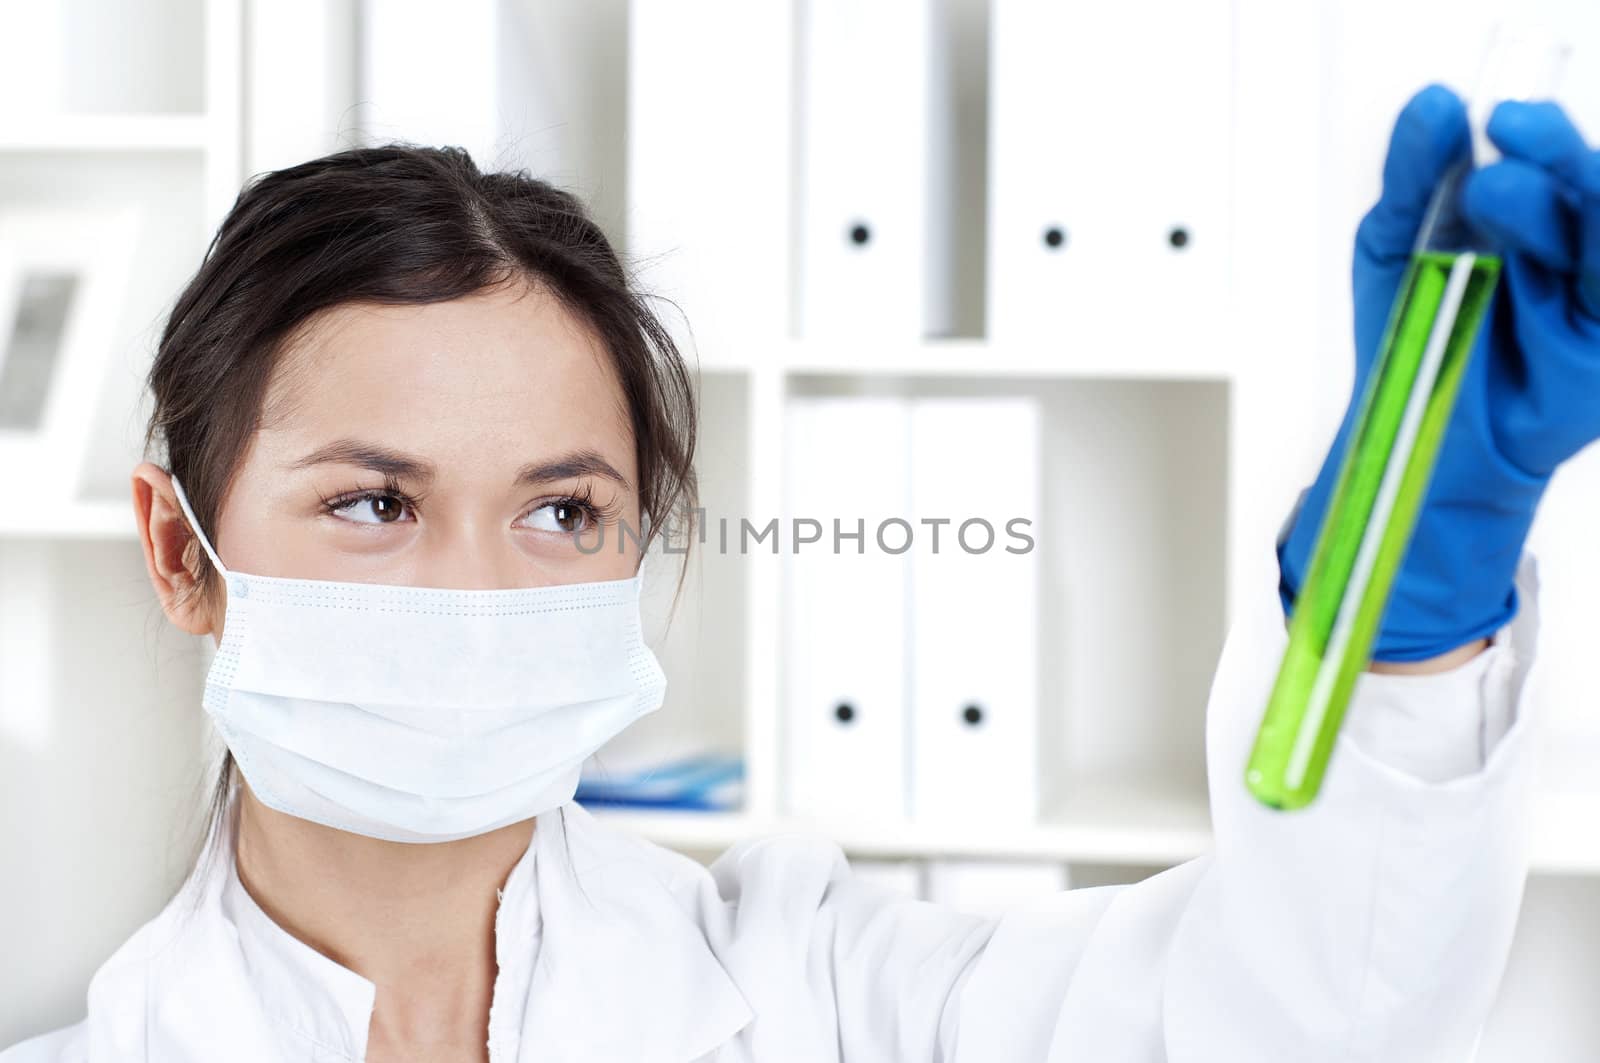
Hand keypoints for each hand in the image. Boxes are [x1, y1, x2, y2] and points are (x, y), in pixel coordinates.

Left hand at [1279, 84, 1599, 660]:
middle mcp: (1565, 245)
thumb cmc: (1410, 335)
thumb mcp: (1394, 246)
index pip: (1543, 154)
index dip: (1529, 128)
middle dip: (1549, 150)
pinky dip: (1593, 257)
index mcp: (1524, 211)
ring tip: (1496, 191)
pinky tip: (1569, 232)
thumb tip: (1434, 103)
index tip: (1488, 113)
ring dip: (1567, 195)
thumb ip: (1414, 177)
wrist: (1410, 433)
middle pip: (1581, 183)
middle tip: (1503, 130)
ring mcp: (1588, 296)